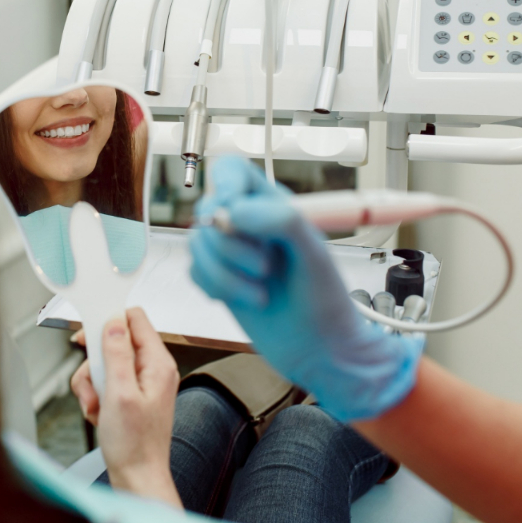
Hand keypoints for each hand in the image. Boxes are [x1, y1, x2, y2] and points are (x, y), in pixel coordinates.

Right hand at [70, 308, 181, 507]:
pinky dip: (96, 397)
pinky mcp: (130, 396)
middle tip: (93, 383)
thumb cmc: (134, 444)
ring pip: (105, 364)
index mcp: (158, 363)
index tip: (89, 333)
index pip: (135, 319)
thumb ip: (117, 354)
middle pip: (114, 342)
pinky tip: (99, 414)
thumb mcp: (120, 393)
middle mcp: (153, 369)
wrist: (137, 477)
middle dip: (95, 363)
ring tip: (97, 407)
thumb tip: (114, 322)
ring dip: (92, 385)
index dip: (109, 320)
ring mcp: (141, 383)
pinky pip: (105, 383)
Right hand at [189, 156, 423, 421]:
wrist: (322, 351)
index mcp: (275, 205)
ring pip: (196, 243)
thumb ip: (278, 218)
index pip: (232, 171)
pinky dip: (216, 288)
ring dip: (226, 273)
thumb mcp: (314, 252)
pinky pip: (194, 271)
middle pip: (208, 210)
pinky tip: (247, 299)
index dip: (224, 184)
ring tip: (260, 291)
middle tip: (267, 268)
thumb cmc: (327, 301)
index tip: (232, 210)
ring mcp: (232, 254)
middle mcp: (250, 225)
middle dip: (232, 245)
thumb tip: (231, 211)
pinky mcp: (220, 281)